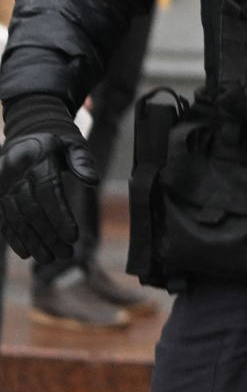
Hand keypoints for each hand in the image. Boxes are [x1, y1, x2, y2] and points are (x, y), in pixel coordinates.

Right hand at [0, 131, 96, 262]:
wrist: (27, 133)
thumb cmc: (57, 142)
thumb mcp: (73, 142)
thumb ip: (82, 160)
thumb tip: (93, 181)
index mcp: (37, 157)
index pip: (48, 191)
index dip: (59, 215)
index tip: (73, 237)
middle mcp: (14, 172)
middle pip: (31, 209)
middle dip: (48, 234)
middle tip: (65, 254)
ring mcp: (2, 184)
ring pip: (16, 218)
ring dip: (32, 241)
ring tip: (49, 259)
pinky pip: (3, 219)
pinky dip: (14, 237)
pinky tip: (27, 252)